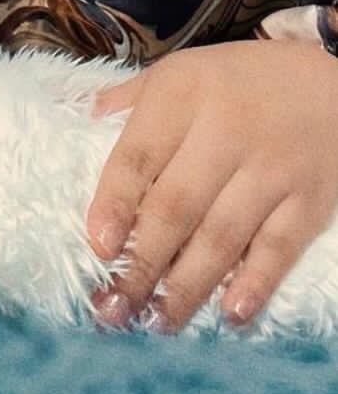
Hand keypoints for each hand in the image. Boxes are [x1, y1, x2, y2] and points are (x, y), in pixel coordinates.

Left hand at [84, 41, 337, 334]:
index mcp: (182, 93)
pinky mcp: (310, 199)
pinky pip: (279, 248)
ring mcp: (272, 167)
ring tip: (157, 321)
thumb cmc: (240, 81)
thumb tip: (82, 118)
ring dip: (186, 287)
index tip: (98, 247)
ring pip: (222, 236)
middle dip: (142, 264)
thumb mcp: (181, 72)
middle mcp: (226, 129)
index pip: (139, 154)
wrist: (331, 82)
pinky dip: (254, 284)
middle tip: (115, 308)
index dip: (115, 203)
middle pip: (176, 206)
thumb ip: (131, 98)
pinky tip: (228, 313)